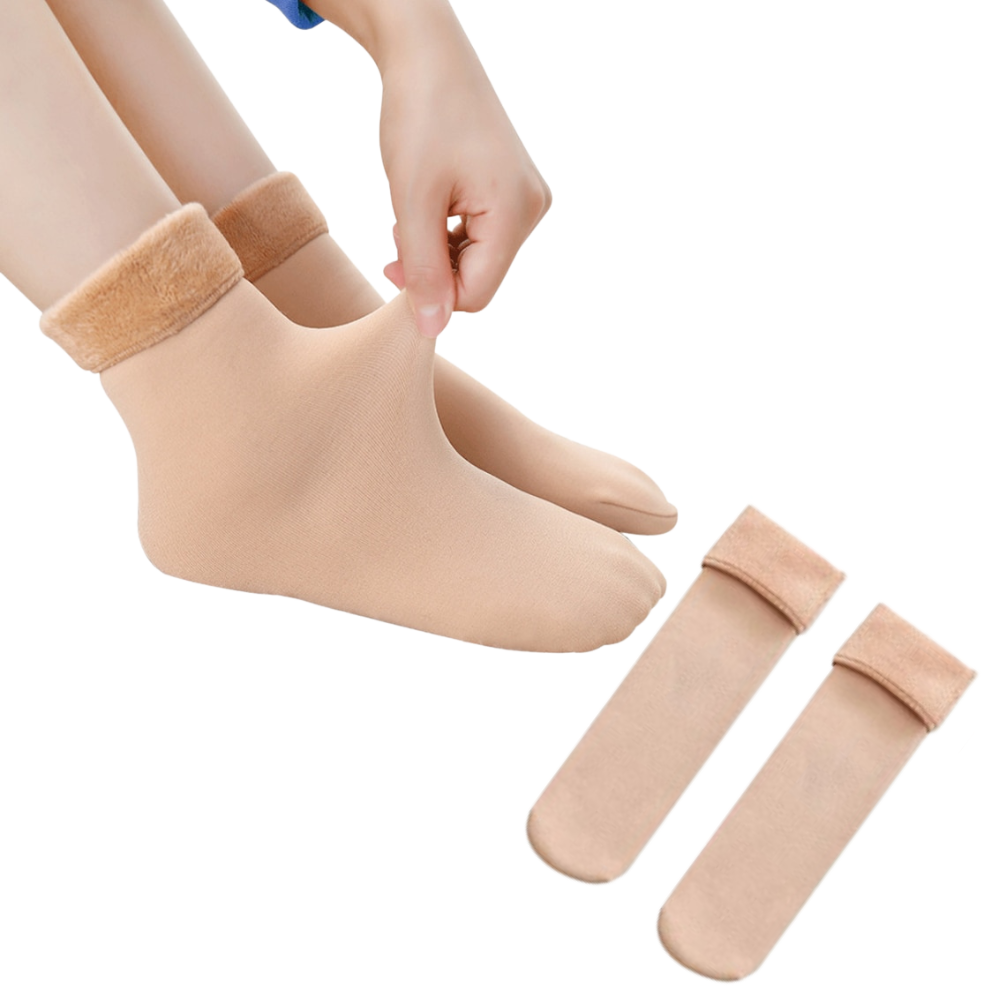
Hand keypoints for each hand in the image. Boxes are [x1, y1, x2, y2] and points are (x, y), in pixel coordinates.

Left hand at [374, 6, 552, 337]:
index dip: (432, 294)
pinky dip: (448, 232)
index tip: (392, 267)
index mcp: (516, 213)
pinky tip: (428, 206)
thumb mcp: (413, 202)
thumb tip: (431, 330)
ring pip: (477, 258)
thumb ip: (423, 270)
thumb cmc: (420, 116)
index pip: (476, 292)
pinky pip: (480, 234)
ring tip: (411, 214)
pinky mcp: (512, 189)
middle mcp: (531, 209)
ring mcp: (525, 198)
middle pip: (479, 277)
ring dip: (437, 250)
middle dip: (434, 268)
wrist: (427, 53)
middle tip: (397, 238)